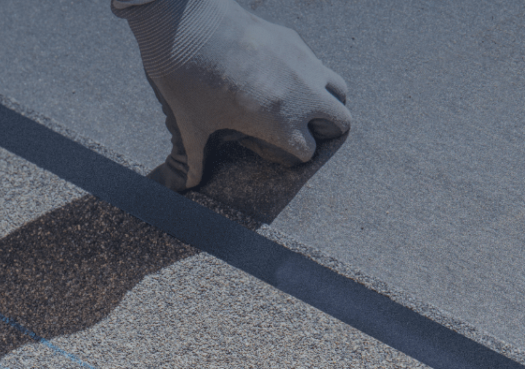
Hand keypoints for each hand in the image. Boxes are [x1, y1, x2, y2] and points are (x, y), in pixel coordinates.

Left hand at [115, 0, 350, 189]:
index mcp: (281, 122)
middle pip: (341, 120)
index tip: (280, 150)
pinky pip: (316, 62)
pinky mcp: (294, 40)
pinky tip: (279, 73)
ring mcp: (303, 63)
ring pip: (339, 88)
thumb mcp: (193, 124)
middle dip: (326, 129)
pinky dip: (309, 74)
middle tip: (304, 129)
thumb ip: (193, 158)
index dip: (296, 153)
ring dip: (327, 100)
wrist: (188, 24)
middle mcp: (302, 94)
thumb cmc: (188, 79)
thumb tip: (183, 186)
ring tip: (302, 103)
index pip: (309, 150)